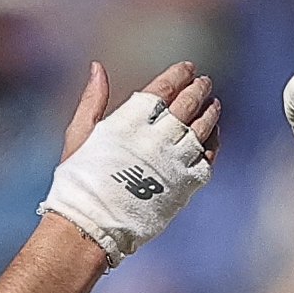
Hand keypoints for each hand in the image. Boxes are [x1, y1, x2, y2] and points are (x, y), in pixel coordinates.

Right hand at [42, 61, 220, 260]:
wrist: (92, 225)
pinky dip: (213, 143)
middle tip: (204, 82)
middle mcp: (155, 137)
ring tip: (214, 104)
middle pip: (187, 104)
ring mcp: (174, 161)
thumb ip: (93, 100)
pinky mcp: (185, 184)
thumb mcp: (79, 134)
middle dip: (198, 89)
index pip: (163, 89)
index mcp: (129, 122)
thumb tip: (98, 67)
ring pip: (202, 129)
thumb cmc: (79, 180)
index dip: (177, 75)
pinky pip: (207, 157)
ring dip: (210, 113)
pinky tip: (213, 136)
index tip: (187, 68)